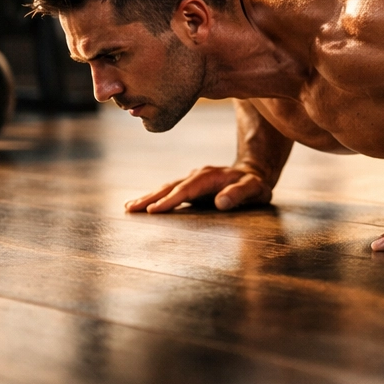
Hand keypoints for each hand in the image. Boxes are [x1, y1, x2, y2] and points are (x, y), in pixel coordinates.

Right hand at [124, 165, 273, 213]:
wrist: (253, 172)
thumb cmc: (255, 185)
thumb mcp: (254, 189)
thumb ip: (239, 193)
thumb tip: (220, 202)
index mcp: (210, 177)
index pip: (187, 189)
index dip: (170, 200)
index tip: (153, 211)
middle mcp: (197, 175)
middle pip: (171, 187)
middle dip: (150, 198)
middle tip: (131, 209)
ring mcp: (192, 179)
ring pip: (167, 187)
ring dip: (148, 197)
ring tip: (129, 207)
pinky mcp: (190, 186)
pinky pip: (169, 191)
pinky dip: (155, 197)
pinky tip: (141, 204)